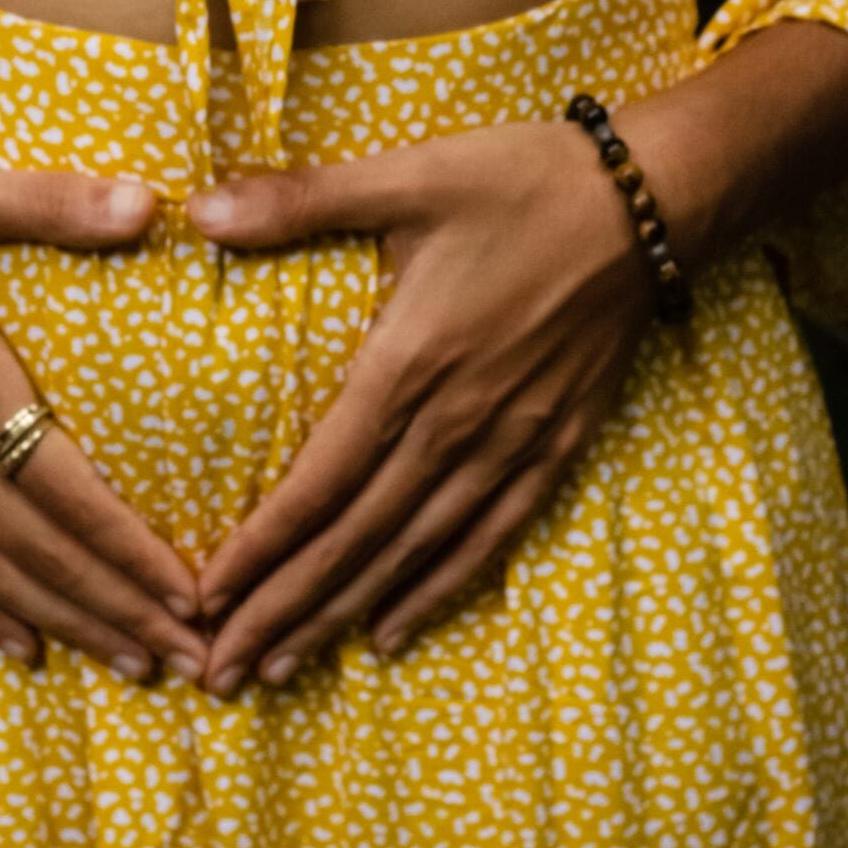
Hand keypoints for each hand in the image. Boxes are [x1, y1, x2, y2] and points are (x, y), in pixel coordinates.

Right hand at [0, 74, 209, 683]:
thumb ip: (53, 202)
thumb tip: (151, 201)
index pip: (68, 489)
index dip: (131, 550)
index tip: (188, 595)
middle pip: (36, 549)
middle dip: (116, 606)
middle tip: (183, 654)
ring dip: (58, 619)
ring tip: (123, 658)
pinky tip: (13, 639)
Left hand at [184, 118, 663, 695]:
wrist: (648, 201)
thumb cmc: (521, 183)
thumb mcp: (406, 175)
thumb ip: (299, 199)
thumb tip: (199, 210)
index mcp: (408, 363)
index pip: (318, 482)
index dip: (260, 548)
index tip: (206, 600)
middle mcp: (456, 422)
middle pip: (355, 538)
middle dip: (284, 608)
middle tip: (222, 671)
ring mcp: (511, 442)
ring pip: (413, 553)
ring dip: (345, 614)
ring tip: (285, 669)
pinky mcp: (557, 445)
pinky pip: (490, 537)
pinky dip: (437, 589)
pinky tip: (393, 628)